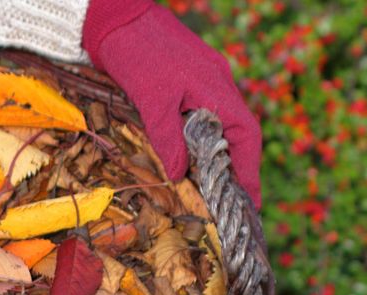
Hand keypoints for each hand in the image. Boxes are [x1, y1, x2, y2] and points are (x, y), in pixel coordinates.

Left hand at [83, 0, 262, 206]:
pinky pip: (205, 114)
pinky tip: (192, 156)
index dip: (250, 171)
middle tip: (233, 203)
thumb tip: (180, 176)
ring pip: (221, 124)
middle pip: (238, 133)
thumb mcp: (151, 101)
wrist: (116, 16)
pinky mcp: (188, 78)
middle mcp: (218, 84)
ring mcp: (205, 80)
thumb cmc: (136, 53)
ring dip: (220, 155)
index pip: (246, 136)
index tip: (250, 202)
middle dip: (238, 169)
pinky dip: (203, 139)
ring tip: (214, 187)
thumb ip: (168, 139)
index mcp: (217, 88)